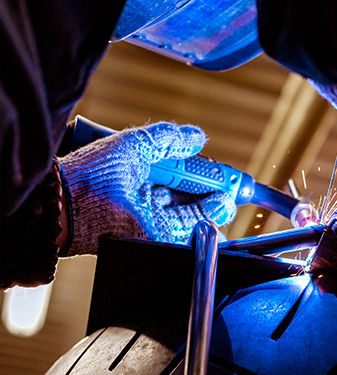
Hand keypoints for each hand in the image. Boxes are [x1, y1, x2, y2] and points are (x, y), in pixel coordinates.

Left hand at [59, 122, 235, 254]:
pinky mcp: (152, 238)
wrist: (66, 205)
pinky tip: (218, 210)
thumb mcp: (135, 145)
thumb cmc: (91, 172)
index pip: (183, 176)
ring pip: (192, 215)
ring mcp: (149, 220)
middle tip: (232, 189)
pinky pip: (186, 231)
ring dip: (213, 208)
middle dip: (214, 193)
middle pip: (191, 197)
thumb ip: (168, 139)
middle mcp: (147, 199)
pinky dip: (204, 222)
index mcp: (142, 176)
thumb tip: (199, 136)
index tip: (227, 176)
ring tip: (226, 199)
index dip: (207, 175)